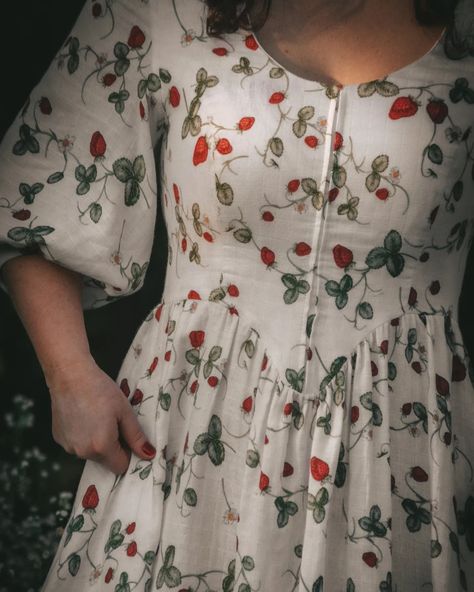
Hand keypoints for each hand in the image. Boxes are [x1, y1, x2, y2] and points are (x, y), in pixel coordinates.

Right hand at [47, 356, 155, 474]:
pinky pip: (77, 444)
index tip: (127, 436)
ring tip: (97, 416)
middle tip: (113, 421)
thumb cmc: (101, 390)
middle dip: (112, 447)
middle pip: (105, 461)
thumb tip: (149, 455)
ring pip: (90, 453)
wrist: (70, 375)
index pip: (120, 466)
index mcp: (102, 447)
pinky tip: (83, 416)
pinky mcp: (58, 438)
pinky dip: (82, 436)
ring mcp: (68, 446)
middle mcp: (82, 452)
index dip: (128, 453)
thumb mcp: (125, 411)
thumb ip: (136, 436)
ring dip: (97, 441)